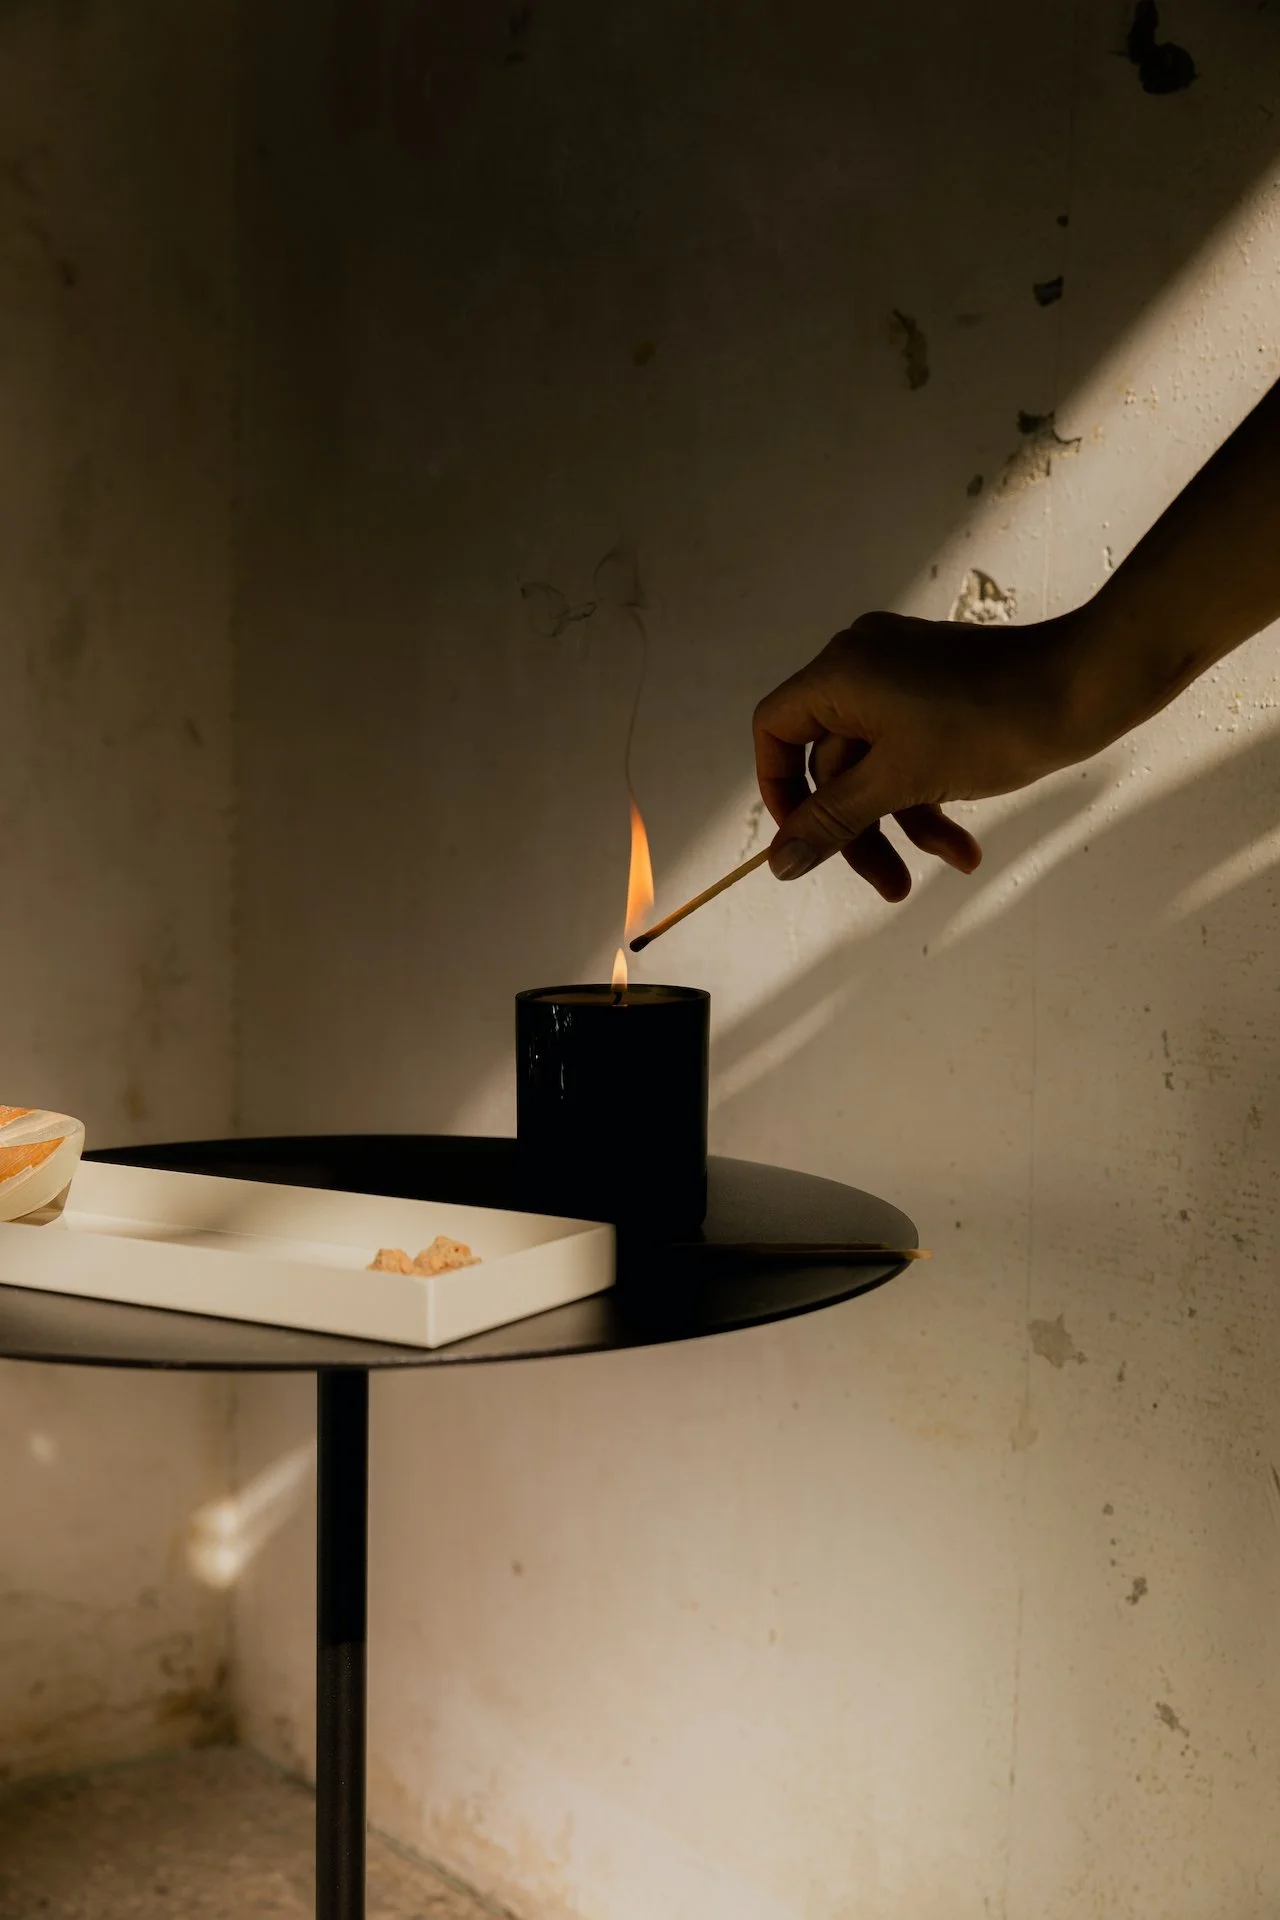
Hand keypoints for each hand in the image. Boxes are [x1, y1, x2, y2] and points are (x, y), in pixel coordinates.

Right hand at [753, 609, 1089, 899]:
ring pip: (878, 767)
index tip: (807, 842)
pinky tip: (966, 846)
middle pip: (832, 764)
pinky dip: (933, 797)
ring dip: (907, 823)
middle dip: (863, 828)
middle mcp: (863, 665)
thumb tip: (780, 863)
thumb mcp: (901, 782)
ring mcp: (905, 677)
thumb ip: (833, 822)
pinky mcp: (941, 692)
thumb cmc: (992, 723)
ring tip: (953, 862)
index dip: (782, 793)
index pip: (776, 731)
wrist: (1088, 685)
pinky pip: (913, 752)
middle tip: (889, 884)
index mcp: (840, 673)